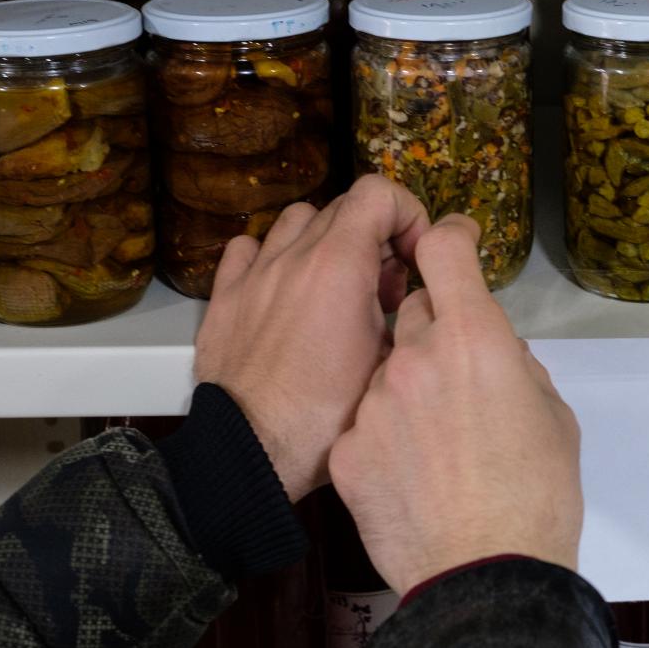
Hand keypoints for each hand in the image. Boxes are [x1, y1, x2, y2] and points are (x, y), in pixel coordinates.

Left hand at [194, 176, 431, 501]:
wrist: (253, 454)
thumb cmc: (327, 417)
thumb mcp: (393, 364)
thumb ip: (413, 318)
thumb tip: (423, 307)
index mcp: (340, 265)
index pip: (379, 193)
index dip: (409, 216)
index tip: (416, 258)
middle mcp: (293, 257)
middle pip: (343, 207)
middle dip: (377, 237)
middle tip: (389, 288)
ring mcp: (254, 275)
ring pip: (296, 221)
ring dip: (327, 240)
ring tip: (340, 286)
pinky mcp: (225, 299)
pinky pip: (248, 249)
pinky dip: (274, 256)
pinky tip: (288, 289)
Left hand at [329, 215, 582, 592]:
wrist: (483, 575)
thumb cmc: (535, 497)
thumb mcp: (551, 417)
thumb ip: (519, 369)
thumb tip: (500, 355)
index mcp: (475, 338)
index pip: (444, 250)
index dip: (446, 236)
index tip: (449, 241)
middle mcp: (416, 355)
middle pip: (414, 311)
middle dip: (431, 327)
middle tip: (457, 372)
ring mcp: (374, 401)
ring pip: (384, 367)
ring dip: (404, 382)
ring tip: (434, 435)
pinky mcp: (348, 449)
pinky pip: (364, 420)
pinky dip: (382, 433)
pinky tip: (408, 469)